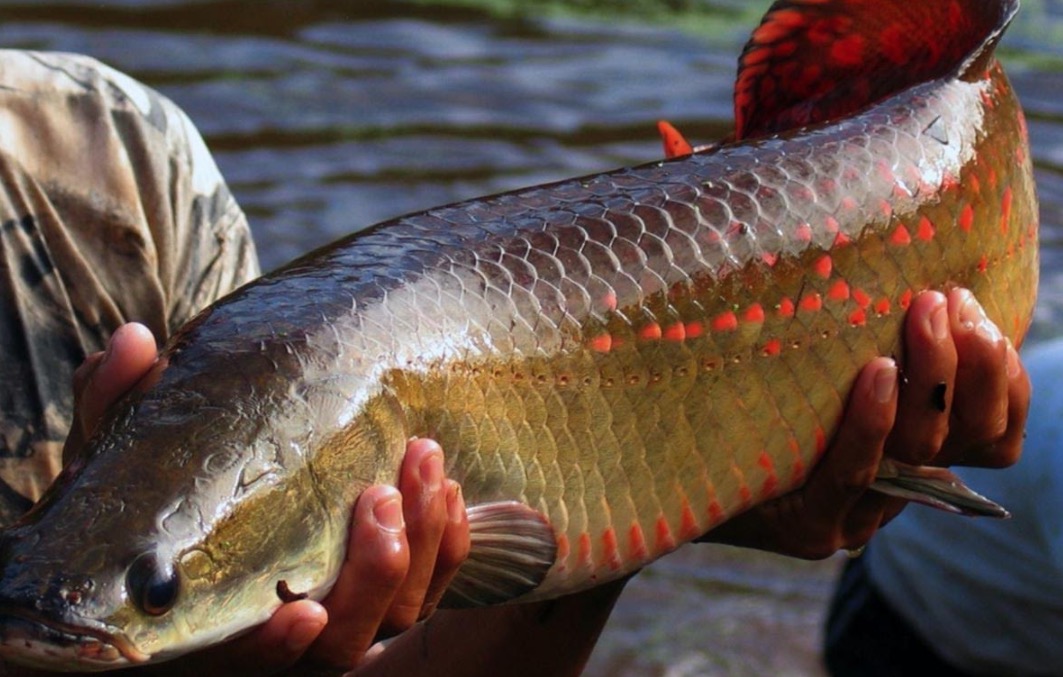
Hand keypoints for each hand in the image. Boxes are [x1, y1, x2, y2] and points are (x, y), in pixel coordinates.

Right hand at [56, 324, 470, 675]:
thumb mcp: (120, 449)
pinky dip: (448, 545)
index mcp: (210, 624)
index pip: (242, 661)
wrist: (220, 494)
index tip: (301, 609)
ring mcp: (345, 613)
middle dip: (373, 576)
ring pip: (400, 615)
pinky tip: (448, 488)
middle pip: (344, 644)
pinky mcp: (389, 588)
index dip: (273, 648)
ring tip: (424, 459)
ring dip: (423, 544)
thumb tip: (133, 341)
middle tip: (381, 494)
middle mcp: (285, 631)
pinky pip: (434, 586)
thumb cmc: (157, 488)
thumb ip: (117, 406)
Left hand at [701, 288, 1029, 558]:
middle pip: (969, 434)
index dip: (1002, 373)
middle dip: (973, 360)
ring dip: (932, 374)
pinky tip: (878, 372)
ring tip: (924, 312)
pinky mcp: (811, 526)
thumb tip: (893, 251)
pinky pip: (854, 472)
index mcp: (913, 453)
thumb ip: (861, 336)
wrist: (671, 474)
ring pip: (920, 448)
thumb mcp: (816, 363)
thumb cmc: (747, 398)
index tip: (971, 304)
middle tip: (946, 299)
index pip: (994, 430)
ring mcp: (857, 513)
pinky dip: (871, 421)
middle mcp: (897, 486)